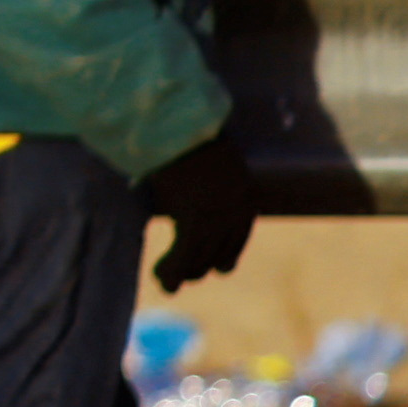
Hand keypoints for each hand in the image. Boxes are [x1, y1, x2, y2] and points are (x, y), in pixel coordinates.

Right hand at [144, 131, 258, 292]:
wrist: (179, 125)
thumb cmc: (190, 137)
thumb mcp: (213, 163)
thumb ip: (211, 185)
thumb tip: (196, 197)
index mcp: (247, 200)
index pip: (237, 241)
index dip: (220, 256)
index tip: (211, 266)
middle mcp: (237, 214)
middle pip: (219, 255)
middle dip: (199, 267)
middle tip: (181, 274)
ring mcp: (218, 219)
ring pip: (200, 260)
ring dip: (181, 273)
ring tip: (165, 281)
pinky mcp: (195, 221)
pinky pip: (183, 256)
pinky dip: (171, 270)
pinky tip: (160, 276)